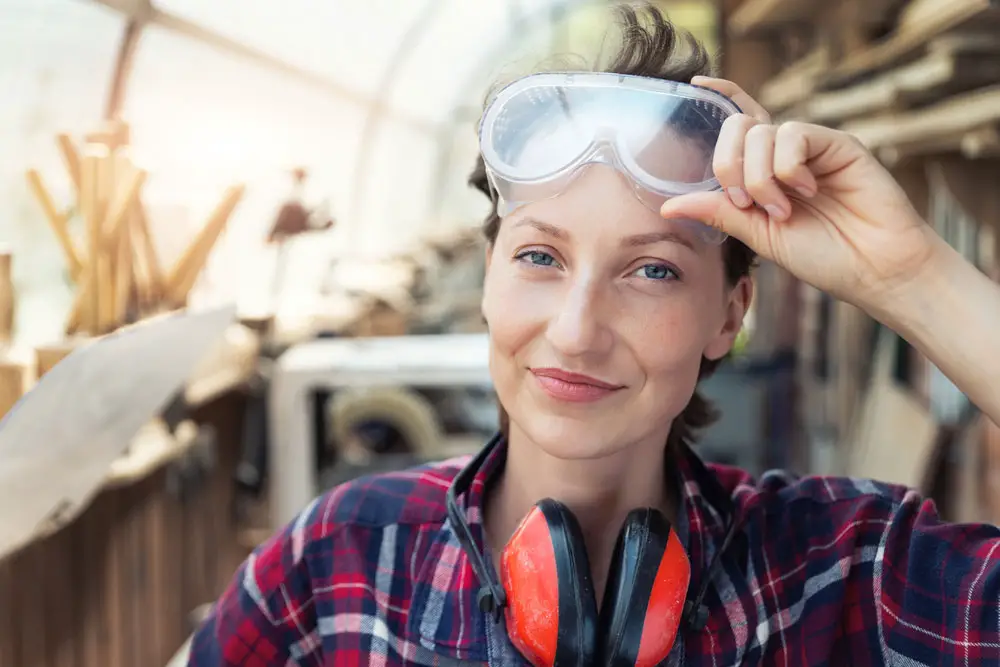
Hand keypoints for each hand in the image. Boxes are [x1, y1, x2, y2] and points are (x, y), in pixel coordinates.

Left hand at [662, 76, 938, 311]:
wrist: (872, 269)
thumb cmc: (823, 255)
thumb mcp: (758, 236)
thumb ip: (719, 213)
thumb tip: (668, 205)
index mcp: (763, 171)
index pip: (737, 123)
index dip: (719, 97)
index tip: (695, 84)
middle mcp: (784, 154)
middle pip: (737, 126)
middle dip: (728, 166)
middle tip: (746, 203)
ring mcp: (810, 146)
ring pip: (760, 133)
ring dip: (760, 179)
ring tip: (782, 211)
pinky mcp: (836, 143)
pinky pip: (793, 135)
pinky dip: (788, 169)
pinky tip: (807, 191)